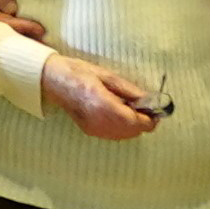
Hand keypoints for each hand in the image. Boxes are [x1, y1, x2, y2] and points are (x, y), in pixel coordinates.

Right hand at [35, 51, 161, 142]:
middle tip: (146, 107)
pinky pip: (114, 135)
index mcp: (104, 105)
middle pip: (133, 132)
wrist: (53, 81)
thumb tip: (150, 100)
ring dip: (133, 126)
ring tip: (132, 109)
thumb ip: (130, 90)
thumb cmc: (79, 73)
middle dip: (143, 122)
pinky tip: (119, 114)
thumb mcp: (107, 76)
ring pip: (125, 136)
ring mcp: (94, 129)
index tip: (156, 109)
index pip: (135, 122)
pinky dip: (122, 128)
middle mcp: (99, 122)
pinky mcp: (90, 132)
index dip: (150, 118)